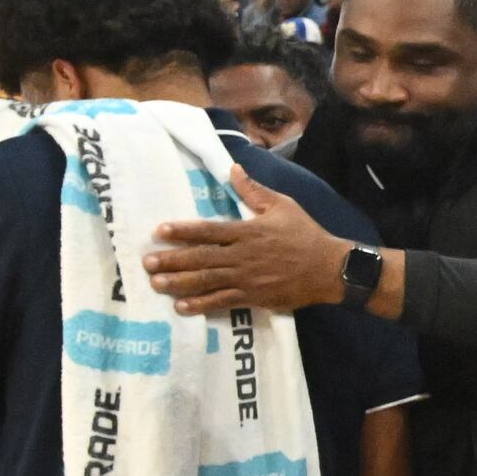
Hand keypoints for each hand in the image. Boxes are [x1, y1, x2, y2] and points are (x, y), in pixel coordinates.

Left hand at [146, 172, 351, 314]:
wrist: (329, 269)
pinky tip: (182, 307)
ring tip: (157, 284)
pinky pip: (223, 302)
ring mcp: (247, 279)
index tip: (160, 231)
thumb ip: (254, 190)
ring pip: (207, 281)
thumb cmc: (305, 234)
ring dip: (180, 283)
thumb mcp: (283, 205)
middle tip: (147, 262)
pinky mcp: (253, 297)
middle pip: (202, 258)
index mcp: (248, 231)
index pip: (209, 230)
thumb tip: (233, 168)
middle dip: (172, 260)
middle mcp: (243, 256)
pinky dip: (202, 305)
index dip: (183, 231)